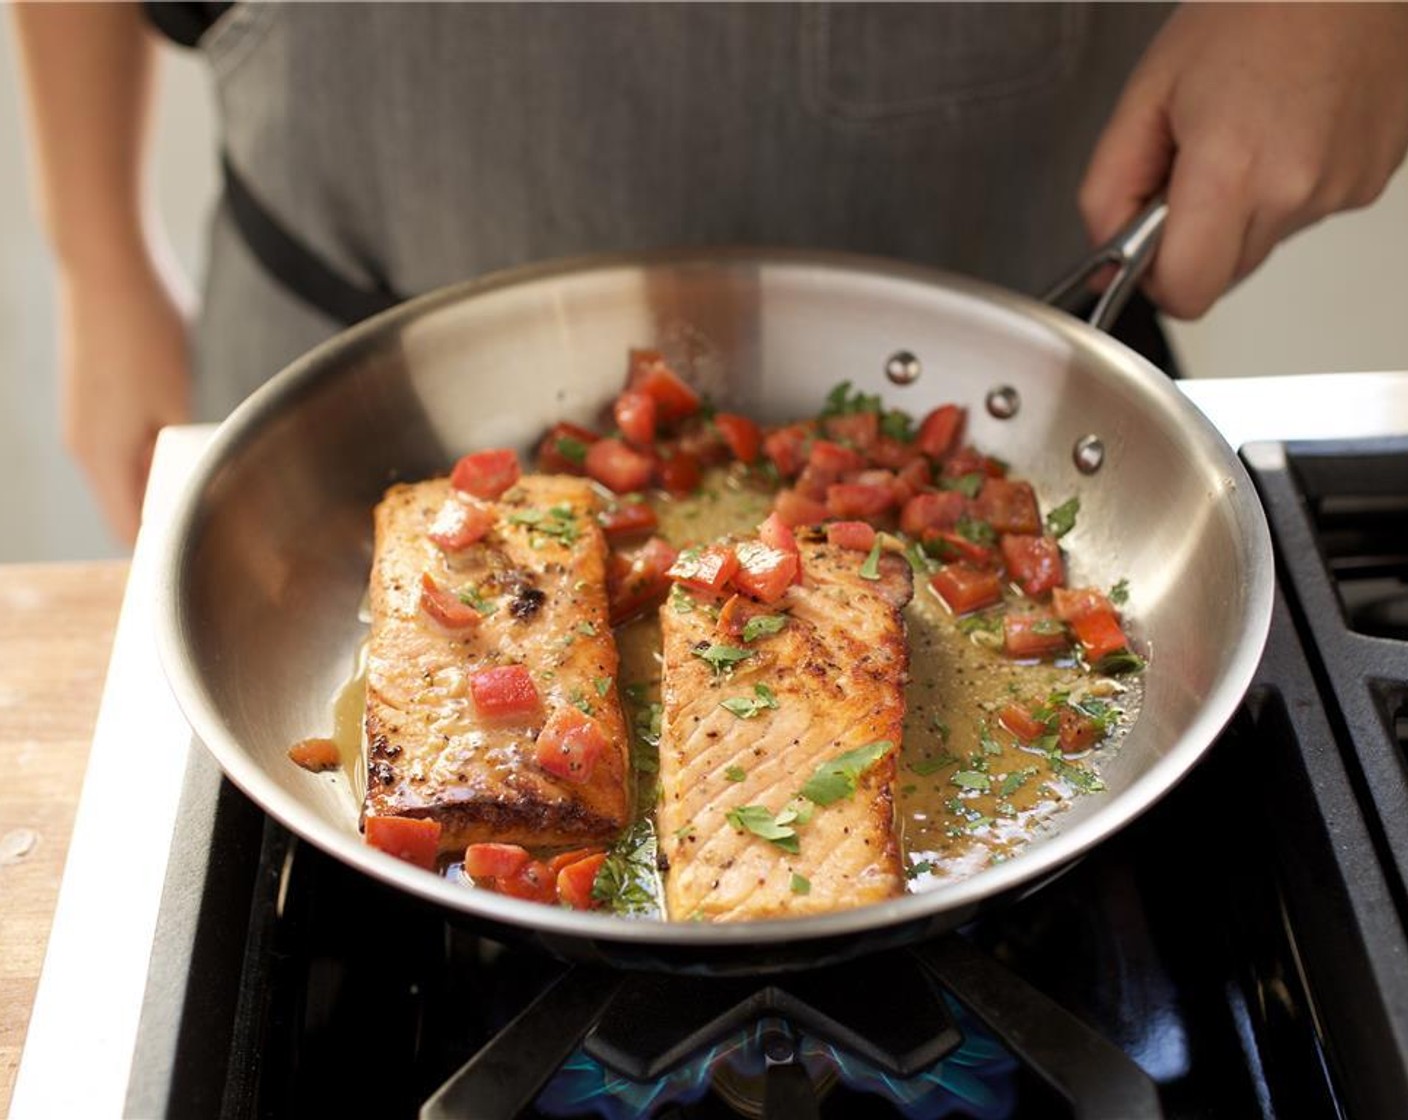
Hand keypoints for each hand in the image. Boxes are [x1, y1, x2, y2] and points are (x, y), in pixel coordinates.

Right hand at [58, 261, 190, 544]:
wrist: (106, 262)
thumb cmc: (148, 328)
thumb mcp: (185, 399)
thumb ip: (192, 453)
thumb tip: (211, 489)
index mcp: (102, 457)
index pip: (129, 532)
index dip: (166, 552)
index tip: (206, 561)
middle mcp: (85, 444)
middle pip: (130, 502)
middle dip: (173, 512)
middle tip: (225, 524)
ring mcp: (86, 418)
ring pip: (131, 469)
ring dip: (168, 475)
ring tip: (218, 477)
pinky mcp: (95, 394)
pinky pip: (128, 438)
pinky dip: (157, 446)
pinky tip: (195, 433)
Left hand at [1079, 3, 1407, 319]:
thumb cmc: (1256, 9)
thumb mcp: (1147, 94)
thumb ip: (1110, 187)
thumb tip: (1106, 249)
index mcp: (1232, 171)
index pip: (1186, 294)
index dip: (1156, 279)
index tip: (1147, 244)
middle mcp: (1295, 190)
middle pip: (1223, 275)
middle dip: (1196, 238)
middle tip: (1195, 165)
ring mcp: (1342, 188)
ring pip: (1263, 243)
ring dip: (1243, 209)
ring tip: (1247, 132)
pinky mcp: (1371, 180)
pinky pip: (1306, 212)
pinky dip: (1286, 186)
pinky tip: (1286, 128)